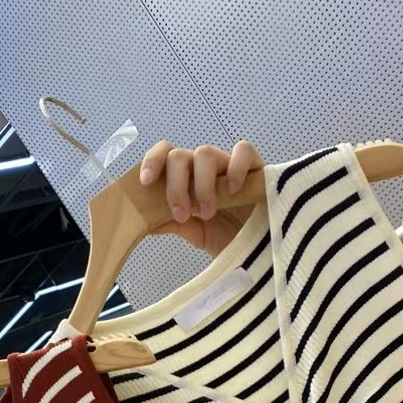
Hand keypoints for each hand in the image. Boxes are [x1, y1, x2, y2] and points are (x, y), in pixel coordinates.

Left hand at [139, 140, 263, 255]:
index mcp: (187, 178)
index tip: (146, 183)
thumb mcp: (194, 233)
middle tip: (182, 214)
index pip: (165, 155)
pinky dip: (235, 167)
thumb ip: (170, 224)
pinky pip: (243, 151)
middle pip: (180, 156)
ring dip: (201, 184)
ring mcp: (229, 165)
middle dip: (176, 186)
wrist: (260, 251)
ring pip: (205, 153)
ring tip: (208, 212)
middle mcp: (205, 168)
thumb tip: (142, 222)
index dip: (153, 162)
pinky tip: (232, 190)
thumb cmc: (228, 237)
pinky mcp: (256, 167)